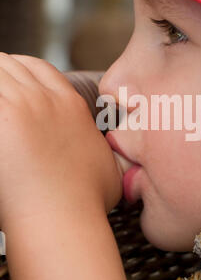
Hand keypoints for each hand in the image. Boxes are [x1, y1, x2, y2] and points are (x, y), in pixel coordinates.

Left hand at [0, 53, 121, 228]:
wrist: (64, 216)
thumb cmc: (85, 201)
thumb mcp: (110, 170)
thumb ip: (108, 155)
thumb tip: (107, 157)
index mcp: (69, 105)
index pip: (39, 68)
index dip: (21, 69)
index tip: (13, 81)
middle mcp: (45, 99)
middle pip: (12, 64)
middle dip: (0, 73)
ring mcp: (21, 106)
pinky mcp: (0, 119)